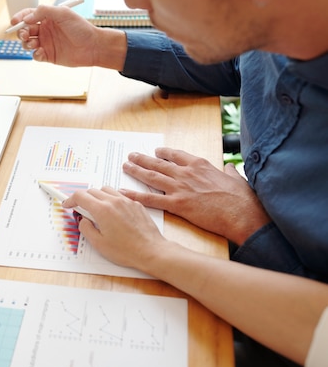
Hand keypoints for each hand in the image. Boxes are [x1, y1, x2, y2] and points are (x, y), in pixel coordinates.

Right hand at [11, 5, 101, 66]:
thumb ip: (44, 11)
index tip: (14, 22)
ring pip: (28, 44)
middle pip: (25, 30)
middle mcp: (45, 30)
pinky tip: (42, 52)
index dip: (20, 18)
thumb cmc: (81, 28)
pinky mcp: (49, 56)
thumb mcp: (63, 13)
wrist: (93, 46)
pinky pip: (36, 56)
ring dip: (26, 43)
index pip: (28, 16)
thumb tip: (27, 18)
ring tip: (34, 43)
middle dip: (21, 32)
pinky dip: (35, 54)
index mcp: (47, 18)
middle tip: (25, 34)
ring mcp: (46, 43)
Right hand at [63, 186, 169, 270]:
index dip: (70, 199)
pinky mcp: (136, 204)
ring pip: (106, 190)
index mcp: (102, 210)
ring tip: (97, 210)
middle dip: (83, 198)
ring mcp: (126, 201)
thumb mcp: (99, 244)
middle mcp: (114, 201)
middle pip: (92, 190)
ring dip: (97, 196)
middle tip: (81, 210)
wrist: (151, 251)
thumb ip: (86, 229)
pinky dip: (111, 200)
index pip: (80, 196)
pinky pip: (120, 195)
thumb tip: (83, 220)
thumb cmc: (127, 250)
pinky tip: (113, 213)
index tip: (68, 204)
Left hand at [121, 147, 270, 243]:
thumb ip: (229, 172)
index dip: (164, 153)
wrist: (241, 214)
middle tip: (132, 156)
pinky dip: (135, 196)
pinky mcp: (177, 204)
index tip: (156, 151)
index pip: (177, 155)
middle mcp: (186, 173)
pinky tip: (124, 193)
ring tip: (125, 166)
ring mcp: (180, 188)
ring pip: (152, 177)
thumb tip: (229, 167)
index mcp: (200, 165)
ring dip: (136, 171)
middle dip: (143, 159)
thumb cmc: (242, 199)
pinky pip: (151, 199)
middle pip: (159, 163)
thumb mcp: (237, 179)